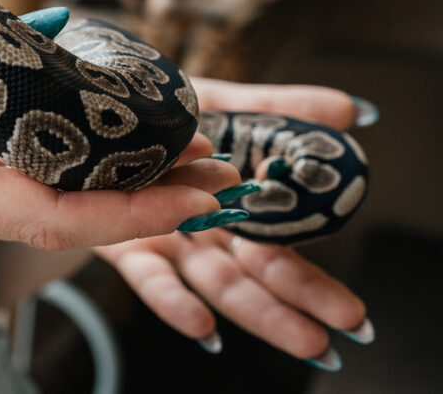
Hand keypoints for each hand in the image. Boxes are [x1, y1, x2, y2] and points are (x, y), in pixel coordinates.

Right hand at [0, 9, 241, 251]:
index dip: (127, 209)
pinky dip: (90, 188)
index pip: (44, 211)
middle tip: (227, 173)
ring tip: (198, 164)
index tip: (195, 194)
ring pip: (58, 217)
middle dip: (152, 206)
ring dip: (131, 198)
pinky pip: (33, 202)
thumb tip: (39, 29)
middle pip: (69, 223)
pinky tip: (124, 159)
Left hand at [94, 78, 372, 369]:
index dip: (313, 284)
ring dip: (259, 312)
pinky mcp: (121, 243)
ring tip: (306, 340)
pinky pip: (151, 278)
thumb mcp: (221, 103)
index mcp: (229, 206)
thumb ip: (278, 109)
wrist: (90, 102)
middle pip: (256, 277)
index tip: (352, 315)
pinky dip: (175, 302)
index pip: (280, 254)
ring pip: (216, 284)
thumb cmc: (158, 108)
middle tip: (347, 328)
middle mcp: (198, 232)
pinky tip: (204, 328)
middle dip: (302, 304)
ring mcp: (163, 240)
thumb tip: (349, 109)